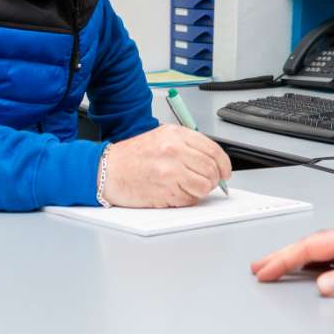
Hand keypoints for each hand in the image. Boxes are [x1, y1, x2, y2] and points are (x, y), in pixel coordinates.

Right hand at [101, 125, 231, 207]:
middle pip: (211, 169)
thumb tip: (212, 160)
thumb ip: (187, 145)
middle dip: (215, 179)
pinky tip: (175, 192)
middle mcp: (174, 151)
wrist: (108, 171)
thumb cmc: (132, 156)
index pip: (213, 150)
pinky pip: (190, 199)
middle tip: (210, 182)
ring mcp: (170, 172)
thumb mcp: (161, 137)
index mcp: (175, 135)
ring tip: (189, 187)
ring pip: (204, 186)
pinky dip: (187, 199)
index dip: (224, 163)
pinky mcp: (165, 191)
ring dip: (201, 190)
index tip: (225, 171)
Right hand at [250, 219, 333, 296]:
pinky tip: (313, 271)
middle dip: (282, 256)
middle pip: (309, 245)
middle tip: (259, 267)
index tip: (265, 272)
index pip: (309, 247)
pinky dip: (315, 261)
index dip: (284, 260)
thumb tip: (323, 286)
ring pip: (320, 249)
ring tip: (279, 268)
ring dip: (298, 258)